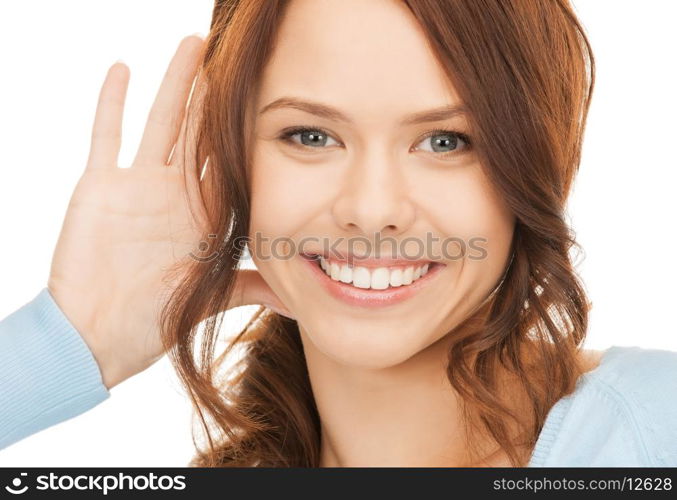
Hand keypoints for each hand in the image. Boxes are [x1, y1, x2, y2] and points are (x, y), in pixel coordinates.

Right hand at [47, 35, 292, 389]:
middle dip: (213, 96)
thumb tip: (300, 305)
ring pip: (161, 123)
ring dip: (175, 85)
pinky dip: (112, 104)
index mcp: (204, 215)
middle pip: (199, 133)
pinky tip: (124, 70)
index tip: (263, 98)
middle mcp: (175, 193)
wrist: (97, 336)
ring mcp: (138, 186)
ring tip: (192, 45)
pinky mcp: (101, 186)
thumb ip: (252, 289)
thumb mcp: (210, 296)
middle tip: (231, 56)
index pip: (230, 163)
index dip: (245, 131)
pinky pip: (107, 137)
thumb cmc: (154, 320)